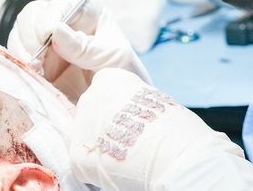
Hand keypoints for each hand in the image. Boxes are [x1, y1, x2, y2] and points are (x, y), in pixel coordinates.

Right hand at [7, 0, 150, 101]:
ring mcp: (46, 44)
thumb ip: (84, 47)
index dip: (49, 17)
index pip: (61, 5)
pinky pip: (17, 59)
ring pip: (19, 36)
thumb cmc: (123, 74)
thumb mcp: (111, 58)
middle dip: (30, 35)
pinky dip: (18, 66)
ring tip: (34, 69)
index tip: (47, 36)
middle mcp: (63, 24)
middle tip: (36, 58)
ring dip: (22, 52)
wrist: (116, 106)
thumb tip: (55, 30)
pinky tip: (31, 77)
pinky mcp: (36, 65)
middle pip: (32, 16)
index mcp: (86, 13)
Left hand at [69, 69, 252, 190]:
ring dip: (102, 151)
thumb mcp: (154, 100)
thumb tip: (134, 118)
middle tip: (132, 144)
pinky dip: (97, 173)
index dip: (120, 113)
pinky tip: (118, 172)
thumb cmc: (175, 126)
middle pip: (93, 116)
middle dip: (107, 130)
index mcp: (110, 77)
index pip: (105, 95)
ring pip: (88, 142)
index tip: (137, 124)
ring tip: (127, 160)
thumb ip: (135, 103)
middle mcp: (90, 96)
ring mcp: (81, 125)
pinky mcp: (77, 155)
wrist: (175, 152)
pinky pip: (84, 166)